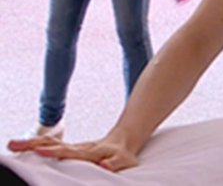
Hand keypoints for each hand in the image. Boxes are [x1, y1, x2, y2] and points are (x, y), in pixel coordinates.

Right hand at [7, 135, 138, 171]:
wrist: (123, 141)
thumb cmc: (123, 155)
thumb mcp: (124, 160)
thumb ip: (114, 163)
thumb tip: (103, 166)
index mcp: (89, 152)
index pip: (69, 152)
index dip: (55, 152)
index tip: (40, 151)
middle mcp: (78, 148)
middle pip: (54, 144)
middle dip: (34, 144)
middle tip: (14, 144)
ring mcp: (72, 148)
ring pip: (50, 143)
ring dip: (31, 143)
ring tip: (12, 144)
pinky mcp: (68, 150)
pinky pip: (50, 146)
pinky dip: (35, 145)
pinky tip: (21, 148)